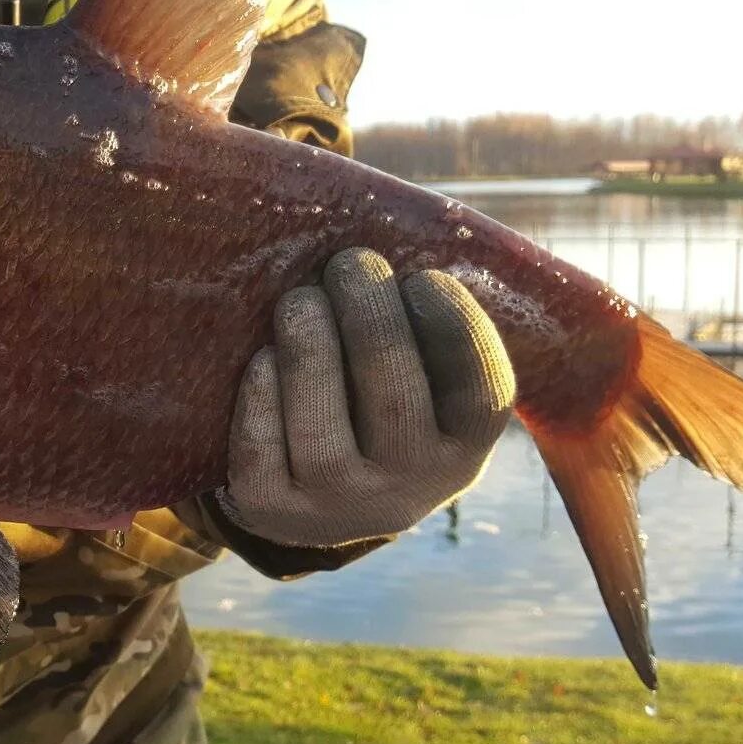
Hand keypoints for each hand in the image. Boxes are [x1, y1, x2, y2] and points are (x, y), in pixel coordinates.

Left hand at [221, 248, 516, 546]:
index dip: (456, 331)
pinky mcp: (274, 512)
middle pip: (394, 399)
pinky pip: (262, 452)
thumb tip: (404, 231)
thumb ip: (424, 325)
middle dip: (370, 320)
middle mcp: (412, 486)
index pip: (482, 395)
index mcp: (463, 447)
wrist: (315, 492)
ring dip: (309, 351)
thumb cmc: (376, 397)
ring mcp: (342, 505)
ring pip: (322, 429)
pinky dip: (261, 398)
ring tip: (299, 300)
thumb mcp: (424, 377)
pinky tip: (263, 358)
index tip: (423, 278)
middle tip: (350, 265)